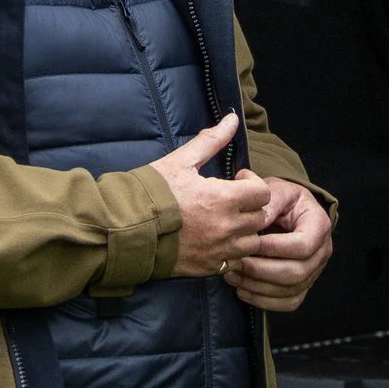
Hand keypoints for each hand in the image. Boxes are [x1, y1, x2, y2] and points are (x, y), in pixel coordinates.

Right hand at [152, 113, 270, 278]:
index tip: (237, 180)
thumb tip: (232, 119)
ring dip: (244, 231)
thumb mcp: (181, 161)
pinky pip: (235, 262)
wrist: (125, 229)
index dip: (253, 183)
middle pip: (260, 217)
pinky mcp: (208, 268)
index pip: (263, 192)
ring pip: (252, 243)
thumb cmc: (152, 192)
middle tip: (230, 200)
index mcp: (224, 199)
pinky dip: (231, 252)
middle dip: (249, 206)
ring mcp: (219, 251)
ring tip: (225, 221)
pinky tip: (215, 241)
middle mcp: (226, 227)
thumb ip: (212, 141)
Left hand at [224, 174, 331, 312]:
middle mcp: (322, 251)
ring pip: (291, 290)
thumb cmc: (282, 199)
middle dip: (262, 270)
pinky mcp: (304, 285)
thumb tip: (257, 219)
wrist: (290, 211)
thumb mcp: (277, 190)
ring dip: (258, 287)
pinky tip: (243, 290)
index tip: (249, 243)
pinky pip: (288, 302)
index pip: (302, 245)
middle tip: (236, 262)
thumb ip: (268, 201)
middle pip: (297, 272)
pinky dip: (264, 301)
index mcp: (319, 225)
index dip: (274, 248)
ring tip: (233, 275)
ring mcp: (314, 271)